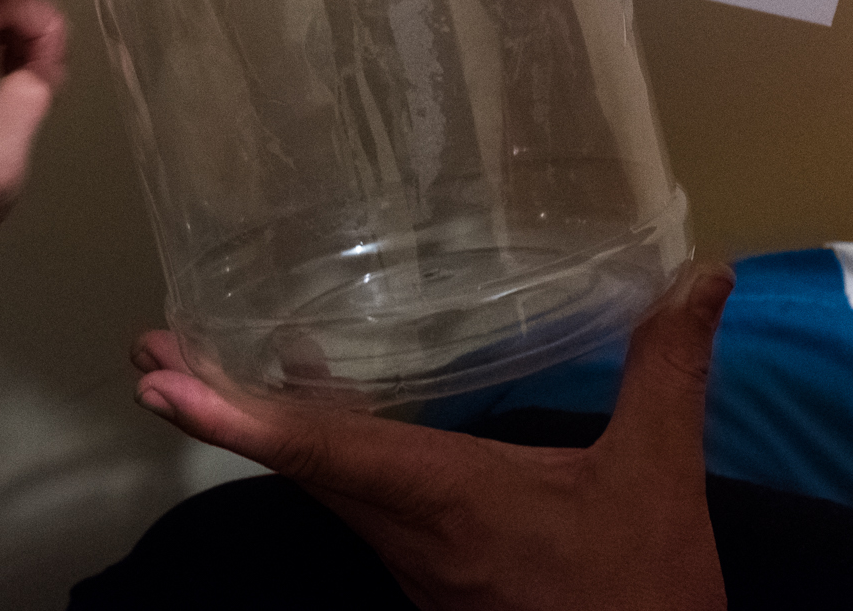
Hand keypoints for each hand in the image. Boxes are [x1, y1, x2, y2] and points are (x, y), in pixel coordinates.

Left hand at [132, 261, 736, 610]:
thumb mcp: (658, 478)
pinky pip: (346, 493)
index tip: (159, 380)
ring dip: (251, 423)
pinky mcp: (421, 566)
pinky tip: (305, 400)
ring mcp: (405, 553)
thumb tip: (700, 274)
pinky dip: (308, 442)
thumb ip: (667, 373)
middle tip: (152, 343)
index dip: (232, 416)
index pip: (319, 450)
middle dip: (212, 405)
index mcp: (443, 499)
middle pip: (289, 461)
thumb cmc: (641, 589)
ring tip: (196, 358)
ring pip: (313, 479)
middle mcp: (403, 528)